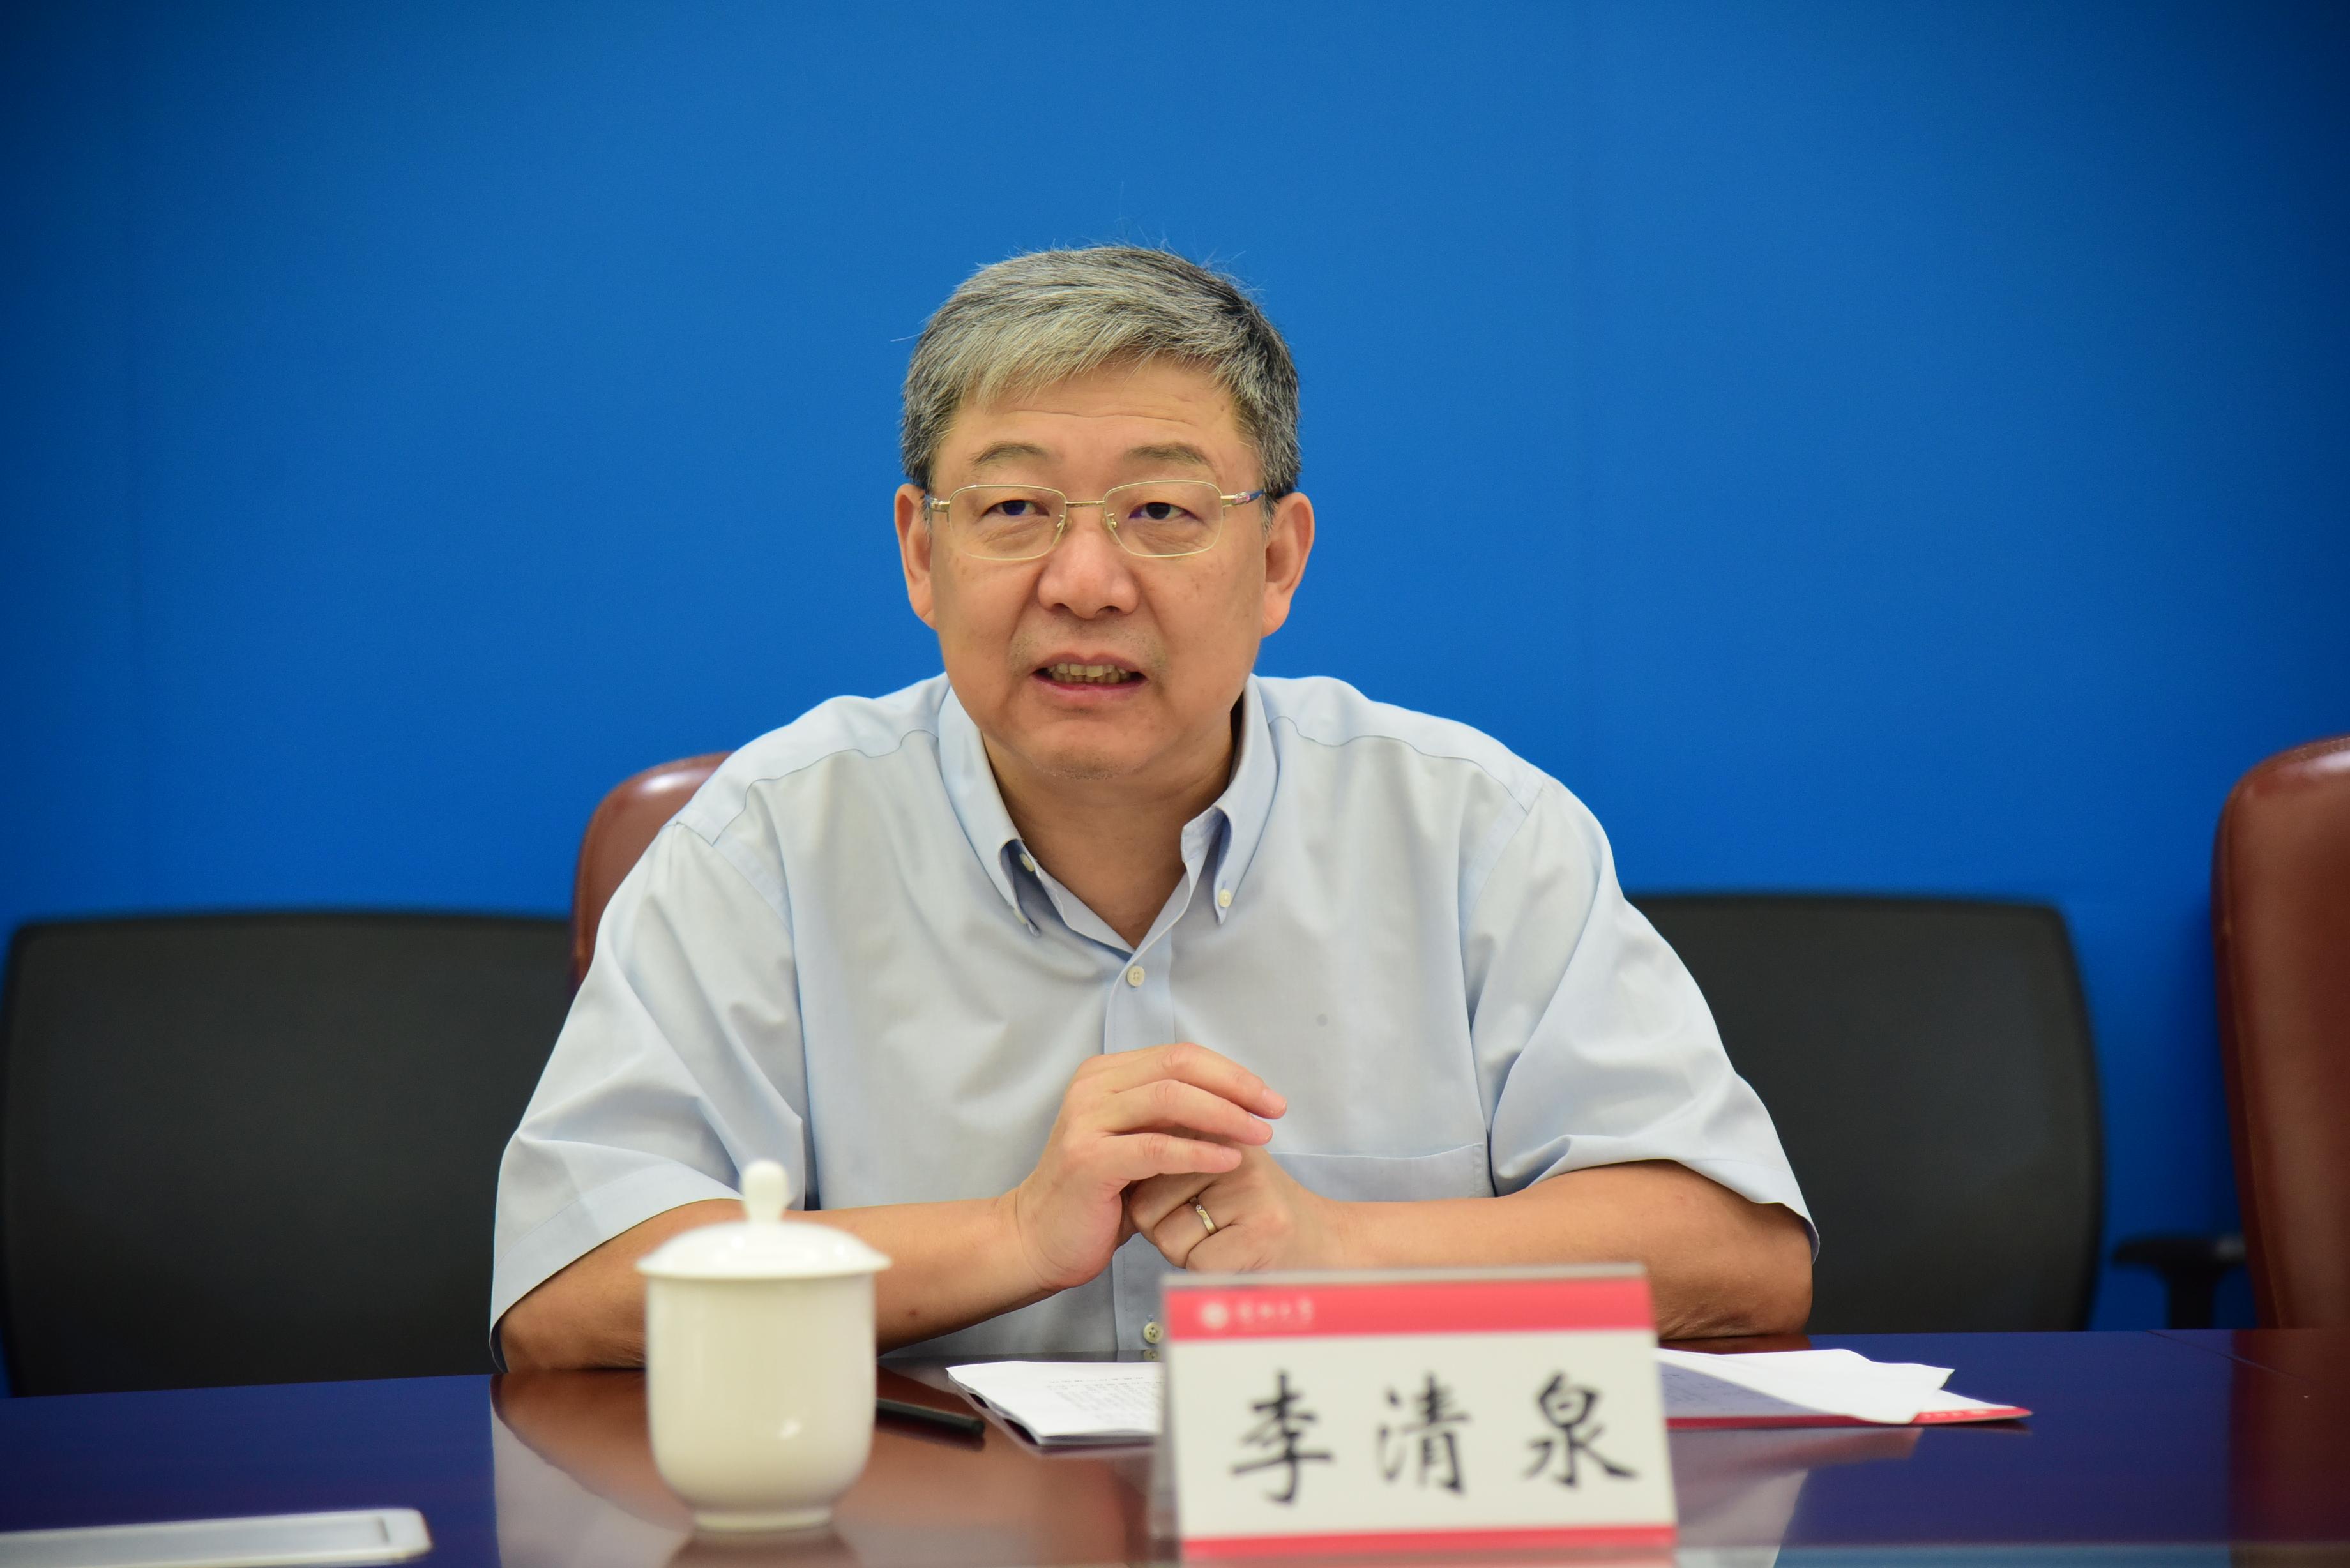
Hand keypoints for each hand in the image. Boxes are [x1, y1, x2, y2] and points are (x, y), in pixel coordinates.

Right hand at [1007, 1042, 1285, 1294]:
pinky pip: (1157, 1148)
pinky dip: (1199, 1151)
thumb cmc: (1097, 1194)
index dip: (1230, 1072)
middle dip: (1236, 1086)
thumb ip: (1171, 1117)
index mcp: (1105, 1074)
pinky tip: (1230, 1160)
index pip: (1180, 1054)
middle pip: (1179, 1066)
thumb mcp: (1136, 1142)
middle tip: (1275, 1110)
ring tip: (1260, 1135)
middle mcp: (1092, 1087)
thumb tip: (1236, 1102)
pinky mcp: (1090, 1160)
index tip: (1268, 1097)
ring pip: (1170, 1099)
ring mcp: (1087, 1121)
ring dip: (1225, 1114)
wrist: (1037, 1238)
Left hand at [1125, 1145, 1352, 1272]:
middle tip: (1207, 1225)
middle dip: (1162, 1227)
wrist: (1323, 1244)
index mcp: (1217, 1129)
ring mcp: (1249, 1193)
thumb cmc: (1256, 1210)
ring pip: (1165, 1236)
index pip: (1141, 1164)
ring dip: (1182, 1252)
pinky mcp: (1260, 1232)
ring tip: (1222, 1239)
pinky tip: (1234, 1259)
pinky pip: (1194, 1262)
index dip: (1147, 1196)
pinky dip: (1204, 1273)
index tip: (1176, 1201)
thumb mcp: (1217, 1164)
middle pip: (1144, 1204)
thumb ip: (1172, 1150)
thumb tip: (1114, 1154)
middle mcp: (1234, 1154)